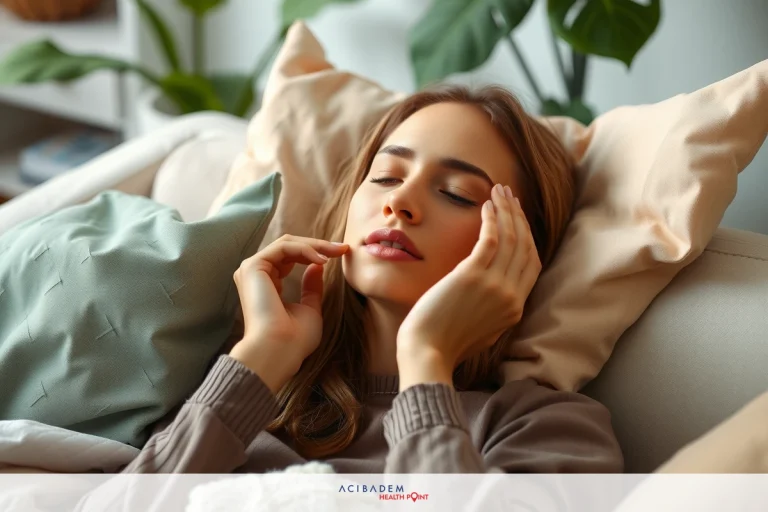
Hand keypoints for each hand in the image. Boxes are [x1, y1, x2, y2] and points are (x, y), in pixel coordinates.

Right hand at [228, 234, 348, 392]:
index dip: (316, 253)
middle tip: (342, 248)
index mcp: (267, 285)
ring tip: (336, 251)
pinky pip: (283, 247)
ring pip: (287, 243)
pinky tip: (322, 260)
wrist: (279, 351)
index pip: (290, 258)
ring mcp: (252, 270)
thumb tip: (317, 265)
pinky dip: (305, 249)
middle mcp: (256, 275)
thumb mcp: (310, 309)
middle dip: (318, 245)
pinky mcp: (253, 267)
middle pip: (289, 247)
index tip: (341, 253)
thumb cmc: (295, 339)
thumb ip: (311, 287)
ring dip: (314, 245)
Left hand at [397, 184, 540, 385]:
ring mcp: (495, 286)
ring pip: (511, 238)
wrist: (427, 352)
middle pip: (525, 246)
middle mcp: (511, 295)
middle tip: (511, 196)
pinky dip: (492, 219)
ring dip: (507, 210)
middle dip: (519, 217)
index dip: (528, 237)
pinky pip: (490, 239)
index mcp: (515, 308)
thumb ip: (494, 306)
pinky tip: (487, 205)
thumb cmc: (444, 343)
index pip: (531, 264)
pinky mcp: (473, 276)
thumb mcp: (482, 327)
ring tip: (499, 191)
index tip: (518, 219)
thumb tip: (496, 284)